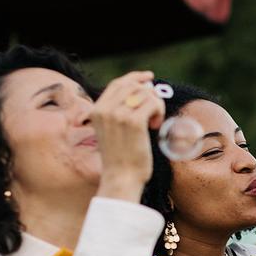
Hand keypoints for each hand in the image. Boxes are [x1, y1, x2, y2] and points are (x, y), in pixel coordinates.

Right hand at [90, 71, 161, 194]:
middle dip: (149, 94)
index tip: (149, 77)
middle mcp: (104, 109)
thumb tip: (146, 88)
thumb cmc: (121, 158)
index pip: (117, 84)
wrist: (121, 178)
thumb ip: (122, 110)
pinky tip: (155, 126)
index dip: (135, 78)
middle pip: (132, 85)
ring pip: (145, 93)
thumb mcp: (113, 130)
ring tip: (154, 123)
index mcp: (96, 110)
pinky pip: (153, 103)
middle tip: (154, 112)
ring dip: (156, 105)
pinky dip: (159, 112)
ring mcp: (118, 115)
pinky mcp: (133, 122)